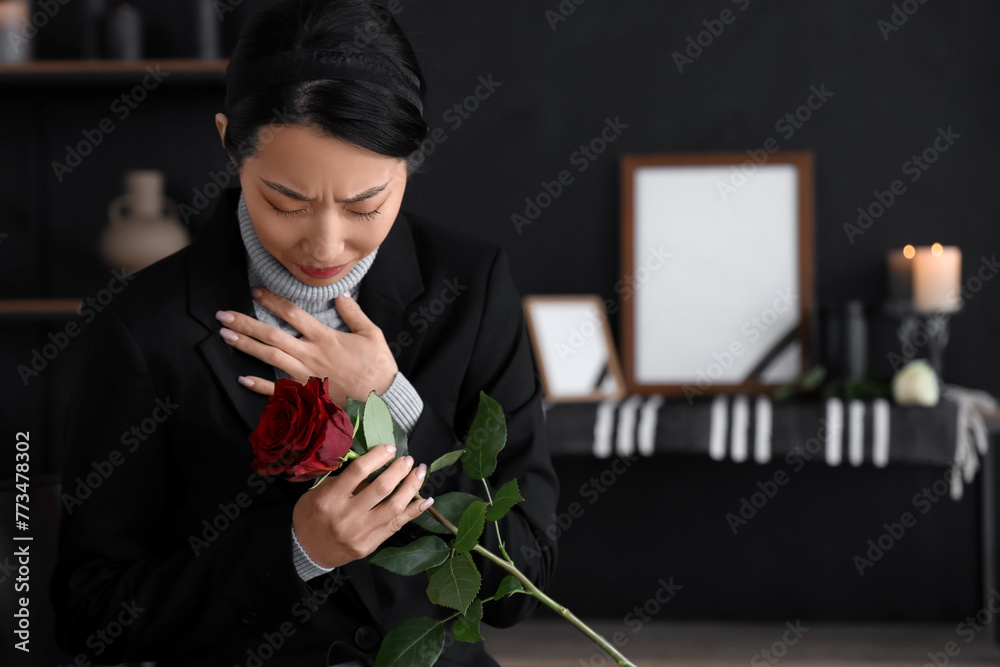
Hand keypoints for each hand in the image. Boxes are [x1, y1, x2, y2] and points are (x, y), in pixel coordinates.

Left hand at [215, 287, 397, 405]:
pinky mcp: (306, 394)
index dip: (272, 301)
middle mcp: (310, 354)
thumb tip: (340, 295)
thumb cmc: (378, 367)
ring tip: (225, 336)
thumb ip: (353, 313)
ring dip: (246, 346)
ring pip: (269, 358)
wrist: (381, 400)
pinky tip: (242, 378)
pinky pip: (278, 389)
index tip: (255, 292)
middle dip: (246, 323)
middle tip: (223, 315)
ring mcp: (305, 375)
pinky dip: (259, 385)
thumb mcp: (372, 334)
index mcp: (325, 337)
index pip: (293, 313)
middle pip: (272, 335)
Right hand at [292, 444, 432, 567]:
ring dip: (412, 487)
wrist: (305, 550)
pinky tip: (426, 500)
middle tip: (409, 459)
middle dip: (400, 470)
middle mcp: (346, 516)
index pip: (359, 471)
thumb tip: (376, 463)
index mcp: (330, 498)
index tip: (390, 448)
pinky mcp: (369, 545)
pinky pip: (396, 526)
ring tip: (420, 473)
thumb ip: (345, 479)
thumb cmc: (311, 515)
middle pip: (381, 488)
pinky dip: (414, 512)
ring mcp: (360, 533)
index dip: (378, 456)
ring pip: (394, 507)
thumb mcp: (319, 491)